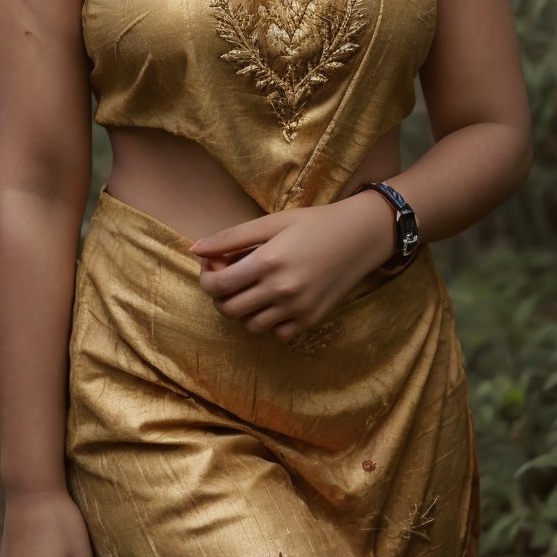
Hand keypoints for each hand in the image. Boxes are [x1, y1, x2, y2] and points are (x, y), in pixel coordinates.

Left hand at [192, 194, 394, 341]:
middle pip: (230, 309)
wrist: (360, 236)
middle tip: (228, 277)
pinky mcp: (311, 320)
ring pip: (250, 326)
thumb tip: (195, 248)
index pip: (219, 286)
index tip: (211, 267)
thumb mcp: (271, 222)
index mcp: (269, 262)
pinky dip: (268, 322)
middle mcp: (282, 290)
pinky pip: (276, 334)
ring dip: (243, 310)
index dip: (206, 279)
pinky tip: (273, 300)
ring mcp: (298, 309)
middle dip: (220, 295)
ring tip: (251, 288)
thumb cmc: (314, 223)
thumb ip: (231, 238)